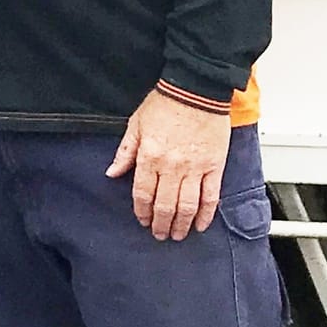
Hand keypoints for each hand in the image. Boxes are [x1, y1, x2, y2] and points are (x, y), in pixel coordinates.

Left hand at [107, 86, 229, 240]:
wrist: (196, 91)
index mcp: (149, 157)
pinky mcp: (215, 167)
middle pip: (165, 205)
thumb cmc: (165, 104)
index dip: (141, 211)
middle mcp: (171, 167)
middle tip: (159, 235)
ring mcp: (195, 168)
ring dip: (181, 224)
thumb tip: (112, 172)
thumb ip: (124, 152)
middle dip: (161, 224)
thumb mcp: (135, 125)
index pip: (142, 193)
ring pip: (187, 205)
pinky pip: (211, 196)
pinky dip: (206, 214)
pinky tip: (201, 224)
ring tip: (178, 235)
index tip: (142, 220)